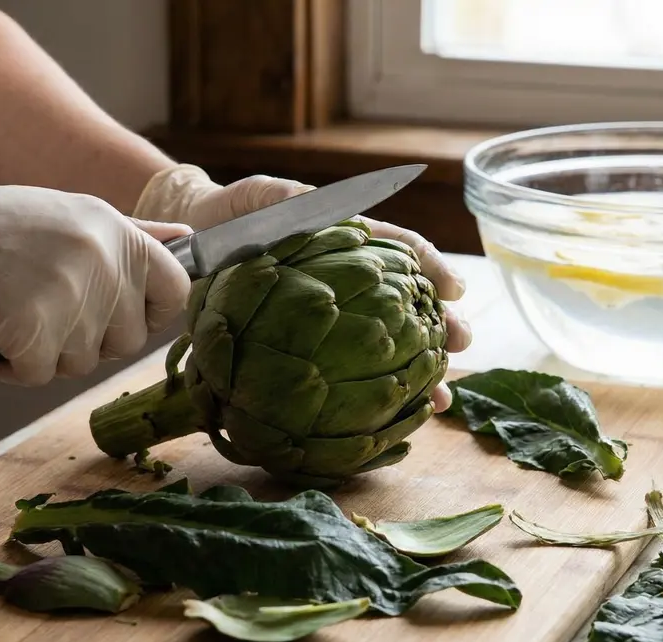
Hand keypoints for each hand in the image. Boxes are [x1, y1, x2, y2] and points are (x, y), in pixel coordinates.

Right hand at [0, 156, 191, 385]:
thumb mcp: (71, 215)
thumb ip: (133, 237)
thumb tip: (189, 241)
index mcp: (117, 230)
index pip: (176, 289)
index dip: (151, 314)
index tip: (118, 316)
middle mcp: (103, 258)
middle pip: (129, 340)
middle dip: (89, 339)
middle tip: (43, 308)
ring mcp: (70, 293)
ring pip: (83, 362)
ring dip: (46, 352)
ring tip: (11, 310)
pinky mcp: (33, 327)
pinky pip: (40, 376)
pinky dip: (13, 367)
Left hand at [133, 164, 472, 410]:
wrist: (199, 243)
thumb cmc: (236, 215)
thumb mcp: (259, 198)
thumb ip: (287, 199)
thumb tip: (314, 204)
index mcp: (350, 241)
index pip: (402, 251)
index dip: (432, 267)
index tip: (453, 289)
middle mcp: (354, 282)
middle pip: (410, 304)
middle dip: (440, 326)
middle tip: (462, 344)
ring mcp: (338, 317)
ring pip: (390, 346)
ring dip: (419, 372)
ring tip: (444, 398)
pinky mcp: (315, 347)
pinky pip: (351, 373)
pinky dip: (374, 397)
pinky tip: (394, 421)